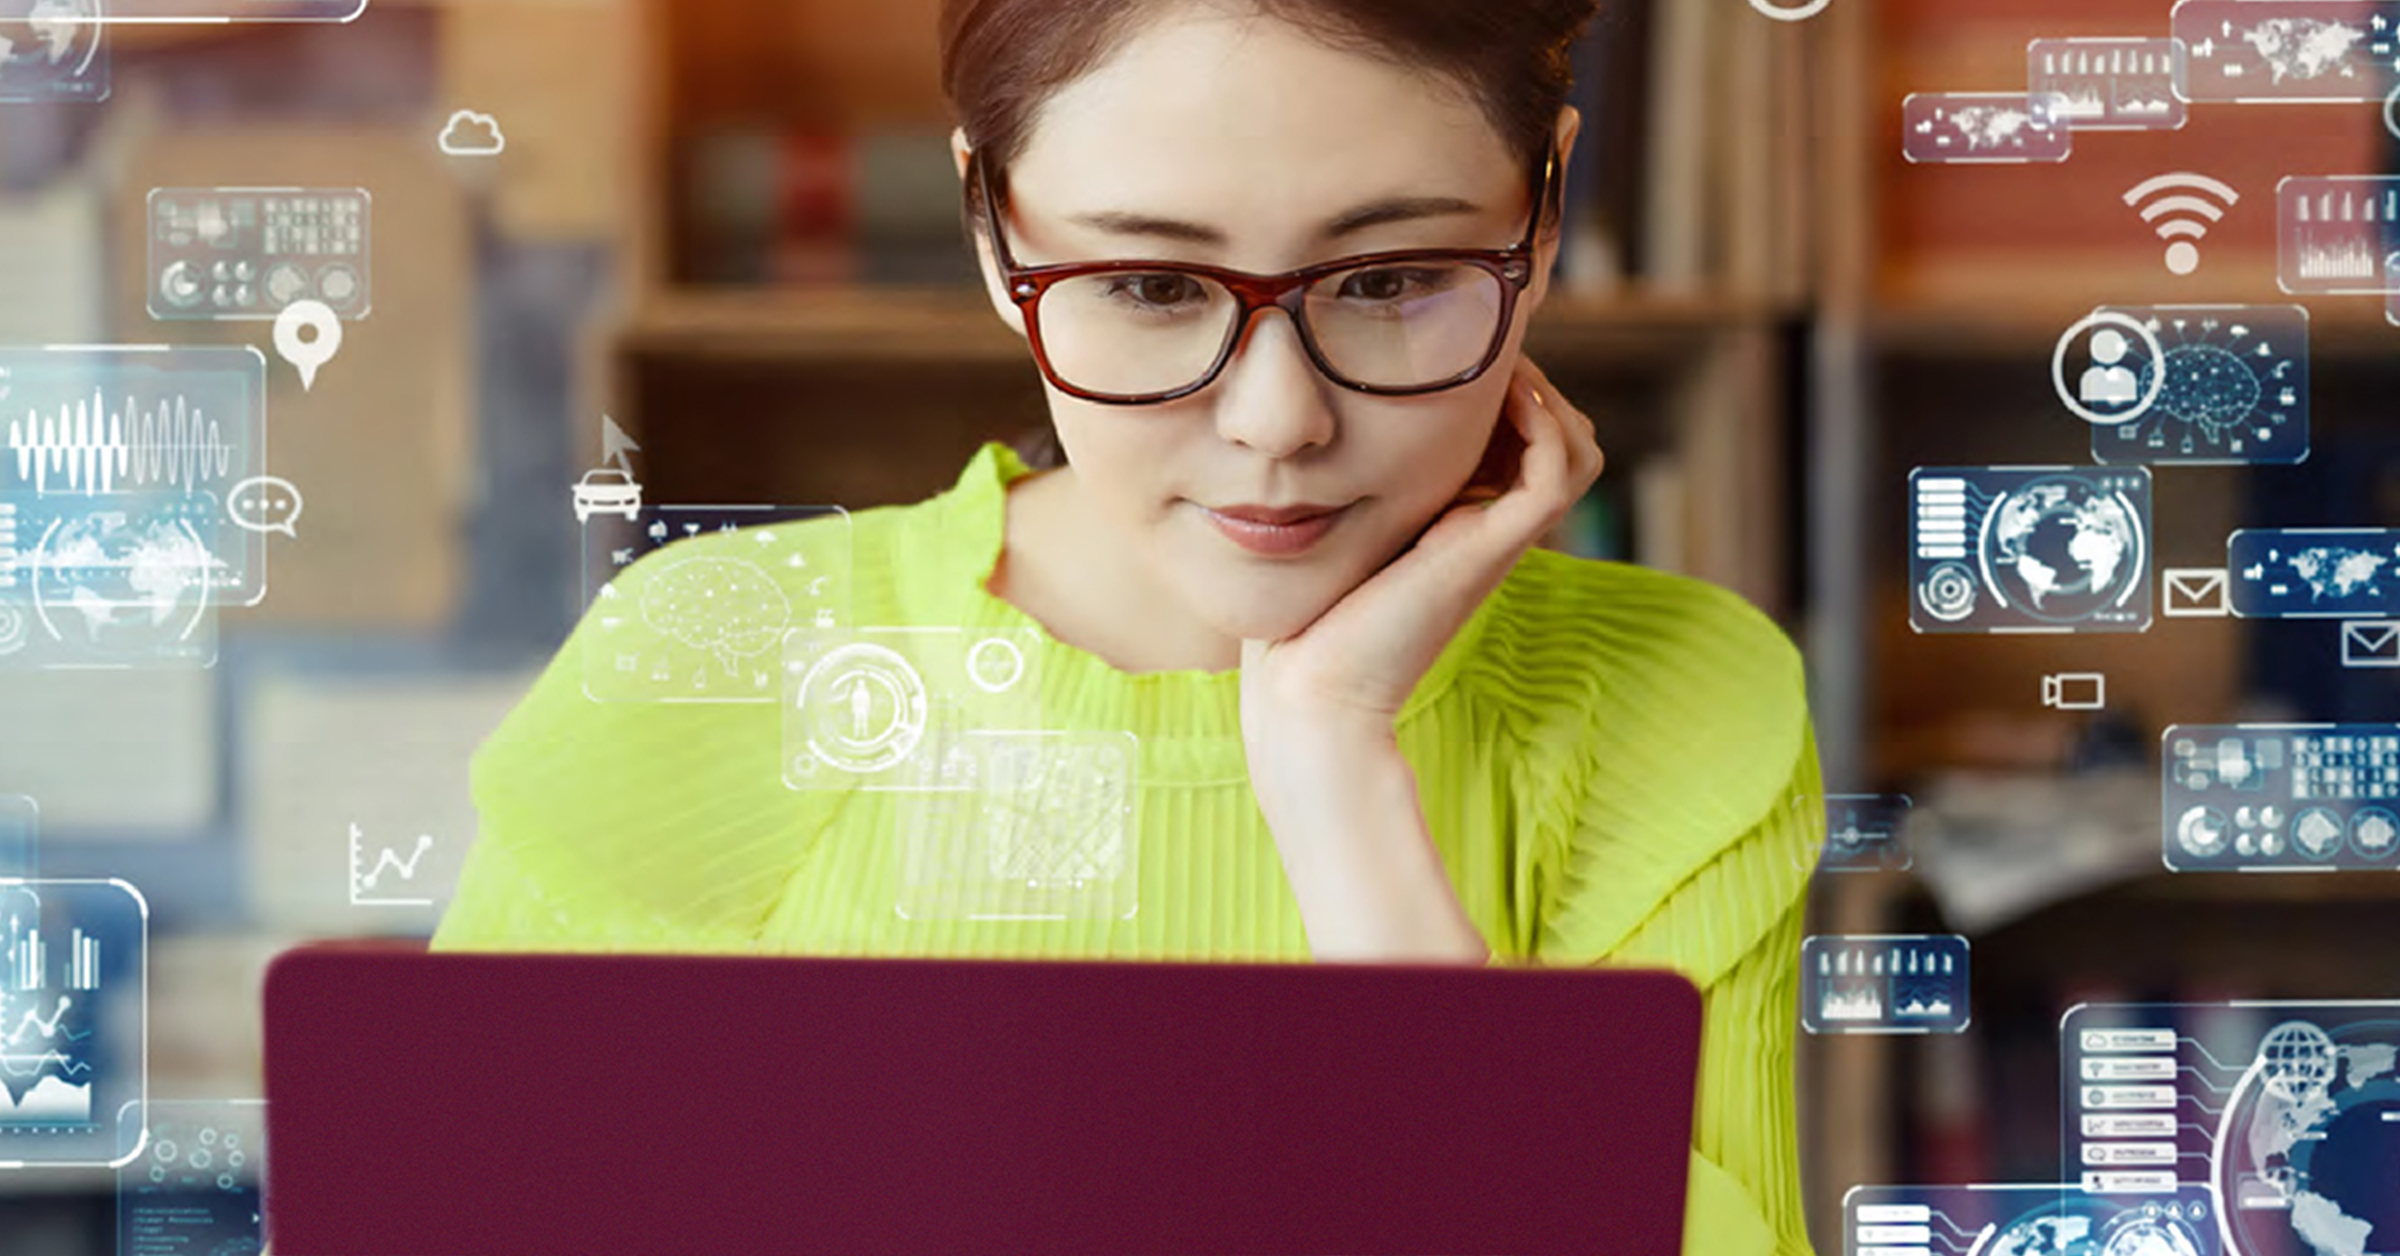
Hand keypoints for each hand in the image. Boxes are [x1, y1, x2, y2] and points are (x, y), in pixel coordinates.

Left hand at [1239, 356, 1604, 738]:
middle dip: (1536, 382)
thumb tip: (1311, 423)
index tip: (1459, 356)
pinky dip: (1542, 424)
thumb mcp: (1330, 524)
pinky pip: (1556, 473)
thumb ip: (1343, 481)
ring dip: (1547, 396)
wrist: (1310, 687)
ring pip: (1576, 450)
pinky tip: (1500, 400)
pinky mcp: (1492, 549)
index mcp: (1460, 521)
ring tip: (1499, 371)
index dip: (1508, 388)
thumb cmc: (1306, 617)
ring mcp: (1496, 540)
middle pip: (1564, 438)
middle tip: (1484, 355)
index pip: (1523, 438)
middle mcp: (1488, 528)